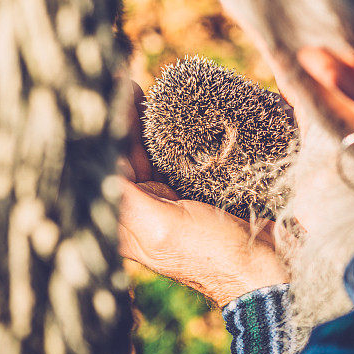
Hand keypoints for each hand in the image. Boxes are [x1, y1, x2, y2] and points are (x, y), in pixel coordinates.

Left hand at [117, 81, 288, 305]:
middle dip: (122, 123)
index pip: (103, 171)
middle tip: (125, 86)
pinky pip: (178, 159)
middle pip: (123, 159)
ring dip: (146, 125)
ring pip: (149, 155)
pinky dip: (175, 136)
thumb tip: (87, 166)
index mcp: (126, 225)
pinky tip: (175, 115)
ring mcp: (169, 203)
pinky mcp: (194, 195)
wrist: (265, 267)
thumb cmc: (213, 254)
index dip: (101, 135)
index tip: (104, 99)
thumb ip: (126, 197)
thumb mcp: (163, 226)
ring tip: (143, 91)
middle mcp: (143, 213)